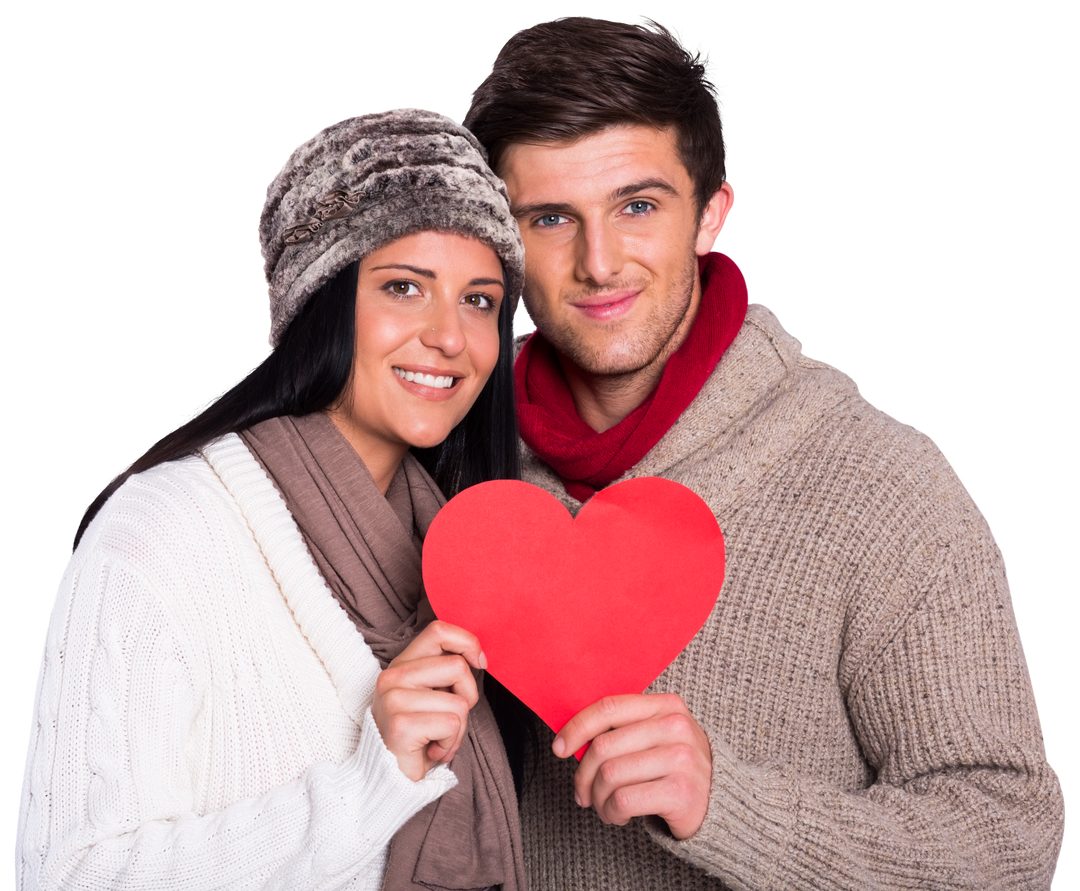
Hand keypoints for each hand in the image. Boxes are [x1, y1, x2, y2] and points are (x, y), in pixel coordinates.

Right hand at [371, 621, 485, 781]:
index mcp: (401, 665)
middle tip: (450, 720)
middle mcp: (392, 677)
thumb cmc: (418, 739)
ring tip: (437, 740)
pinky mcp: (401, 725)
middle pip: (457, 667)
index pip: (438, 631)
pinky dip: (451, 743)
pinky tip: (432, 751)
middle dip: (468, 697)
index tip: (480, 663)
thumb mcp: (431, 697)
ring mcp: (393, 700)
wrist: (389, 782)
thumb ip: (445, 674)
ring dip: (458, 729)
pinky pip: (451, 725)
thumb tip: (479, 658)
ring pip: (459, 702)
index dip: (468, 642)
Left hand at [552, 693, 711, 838]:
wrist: (721, 802)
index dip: (577, 728)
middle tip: (583, 793)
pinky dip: (611, 812)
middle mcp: (675, 727)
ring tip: (604, 806)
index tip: (559, 748)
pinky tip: (618, 816)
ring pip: (610, 775)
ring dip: (597, 798)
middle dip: (583, 775)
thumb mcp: (656, 736)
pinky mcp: (681, 792)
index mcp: (666, 705)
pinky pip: (624, 800)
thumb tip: (569, 741)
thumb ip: (623, 730)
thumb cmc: (675, 767)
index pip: (608, 708)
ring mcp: (681, 759)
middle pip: (603, 746)